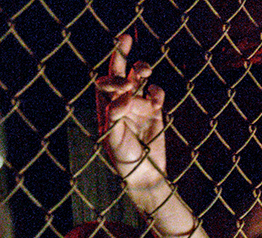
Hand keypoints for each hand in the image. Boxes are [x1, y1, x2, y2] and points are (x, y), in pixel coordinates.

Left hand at [96, 34, 167, 191]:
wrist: (145, 174)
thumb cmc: (124, 158)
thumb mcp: (113, 139)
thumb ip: (115, 116)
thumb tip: (125, 95)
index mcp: (106, 107)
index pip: (105, 83)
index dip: (113, 78)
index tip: (123, 86)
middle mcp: (120, 102)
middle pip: (119, 72)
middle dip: (121, 55)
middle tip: (124, 39)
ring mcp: (138, 105)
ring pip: (139, 78)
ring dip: (142, 69)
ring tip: (145, 70)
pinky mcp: (155, 111)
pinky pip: (156, 93)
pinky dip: (156, 91)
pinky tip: (155, 99)